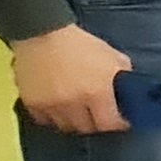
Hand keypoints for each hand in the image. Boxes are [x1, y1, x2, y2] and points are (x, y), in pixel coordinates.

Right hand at [13, 25, 132, 134]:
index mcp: (97, 92)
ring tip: (76, 112)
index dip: (117, 123)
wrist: (42, 32)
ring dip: (73, 121)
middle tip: (97, 114)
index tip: (120, 120)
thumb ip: (123, 74)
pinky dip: (52, 116)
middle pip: (87, 128)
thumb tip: (128, 88)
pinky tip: (56, 107)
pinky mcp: (32, 103)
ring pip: (65, 126)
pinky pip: (44, 120)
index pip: (110, 123)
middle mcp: (74, 104)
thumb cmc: (81, 43)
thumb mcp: (112, 55)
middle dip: (95, 122)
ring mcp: (51, 105)